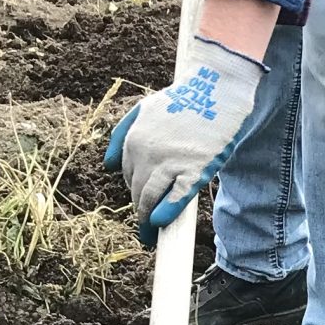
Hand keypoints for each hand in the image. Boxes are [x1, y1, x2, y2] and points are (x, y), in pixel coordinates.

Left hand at [103, 37, 264, 245]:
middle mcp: (146, 153)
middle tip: (146, 231)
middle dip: (140, 213)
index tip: (144, 205)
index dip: (137, 193)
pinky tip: (162, 224)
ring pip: (150, 200)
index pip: (128, 177)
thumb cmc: (184, 98)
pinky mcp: (193, 170)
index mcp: (134, 140)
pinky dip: (165, 214)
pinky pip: (173, 199)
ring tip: (152, 235)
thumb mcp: (144, 108)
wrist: (216, 89)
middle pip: (137, 192)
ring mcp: (169, 162)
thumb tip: (108, 166)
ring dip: (148, 222)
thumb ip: (122, 134)